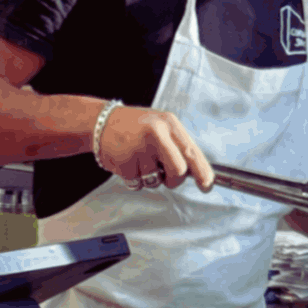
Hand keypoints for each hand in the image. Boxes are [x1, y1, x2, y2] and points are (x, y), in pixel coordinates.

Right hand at [96, 105, 215, 191]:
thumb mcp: (161, 126)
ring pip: (156, 181)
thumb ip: (178, 145)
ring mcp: (139, 149)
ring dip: (150, 178)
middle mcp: (156, 134)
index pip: (192, 152)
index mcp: (169, 124)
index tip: (206, 185)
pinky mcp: (124, 162)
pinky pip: (138, 184)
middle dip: (173, 180)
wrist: (101, 122)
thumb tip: (195, 172)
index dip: (202, 172)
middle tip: (164, 174)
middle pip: (178, 171)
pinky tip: (129, 163)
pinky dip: (135, 179)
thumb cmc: (136, 127)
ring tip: (140, 160)